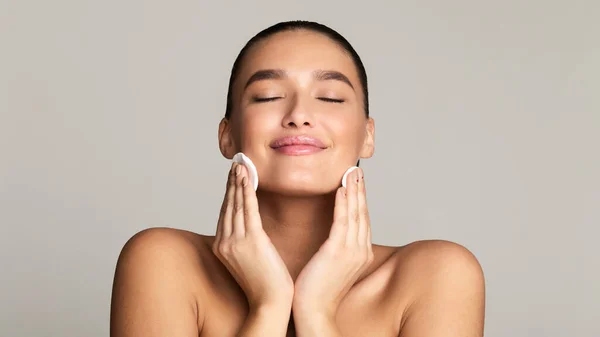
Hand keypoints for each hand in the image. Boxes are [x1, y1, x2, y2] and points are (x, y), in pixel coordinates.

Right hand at [213, 162, 293, 309]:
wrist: (270, 302)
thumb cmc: (264, 283)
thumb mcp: (248, 258)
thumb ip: (244, 241)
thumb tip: (250, 226)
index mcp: (221, 247)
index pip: (225, 212)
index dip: (229, 192)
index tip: (233, 176)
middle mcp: (224, 242)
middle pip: (228, 205)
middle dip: (231, 182)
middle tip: (236, 163)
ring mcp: (235, 242)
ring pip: (236, 204)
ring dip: (238, 182)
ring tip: (241, 165)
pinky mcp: (251, 241)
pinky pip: (248, 210)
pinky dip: (247, 191)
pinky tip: (248, 178)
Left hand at [293, 167, 373, 317]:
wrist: (313, 310)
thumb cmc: (317, 289)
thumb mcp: (332, 264)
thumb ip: (337, 247)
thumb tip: (334, 235)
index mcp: (361, 253)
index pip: (362, 219)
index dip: (360, 198)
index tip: (356, 181)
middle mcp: (361, 250)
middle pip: (363, 213)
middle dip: (360, 189)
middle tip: (357, 169)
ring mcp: (352, 251)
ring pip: (355, 213)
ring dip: (353, 190)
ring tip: (351, 171)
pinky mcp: (338, 251)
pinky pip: (343, 221)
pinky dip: (343, 203)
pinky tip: (341, 188)